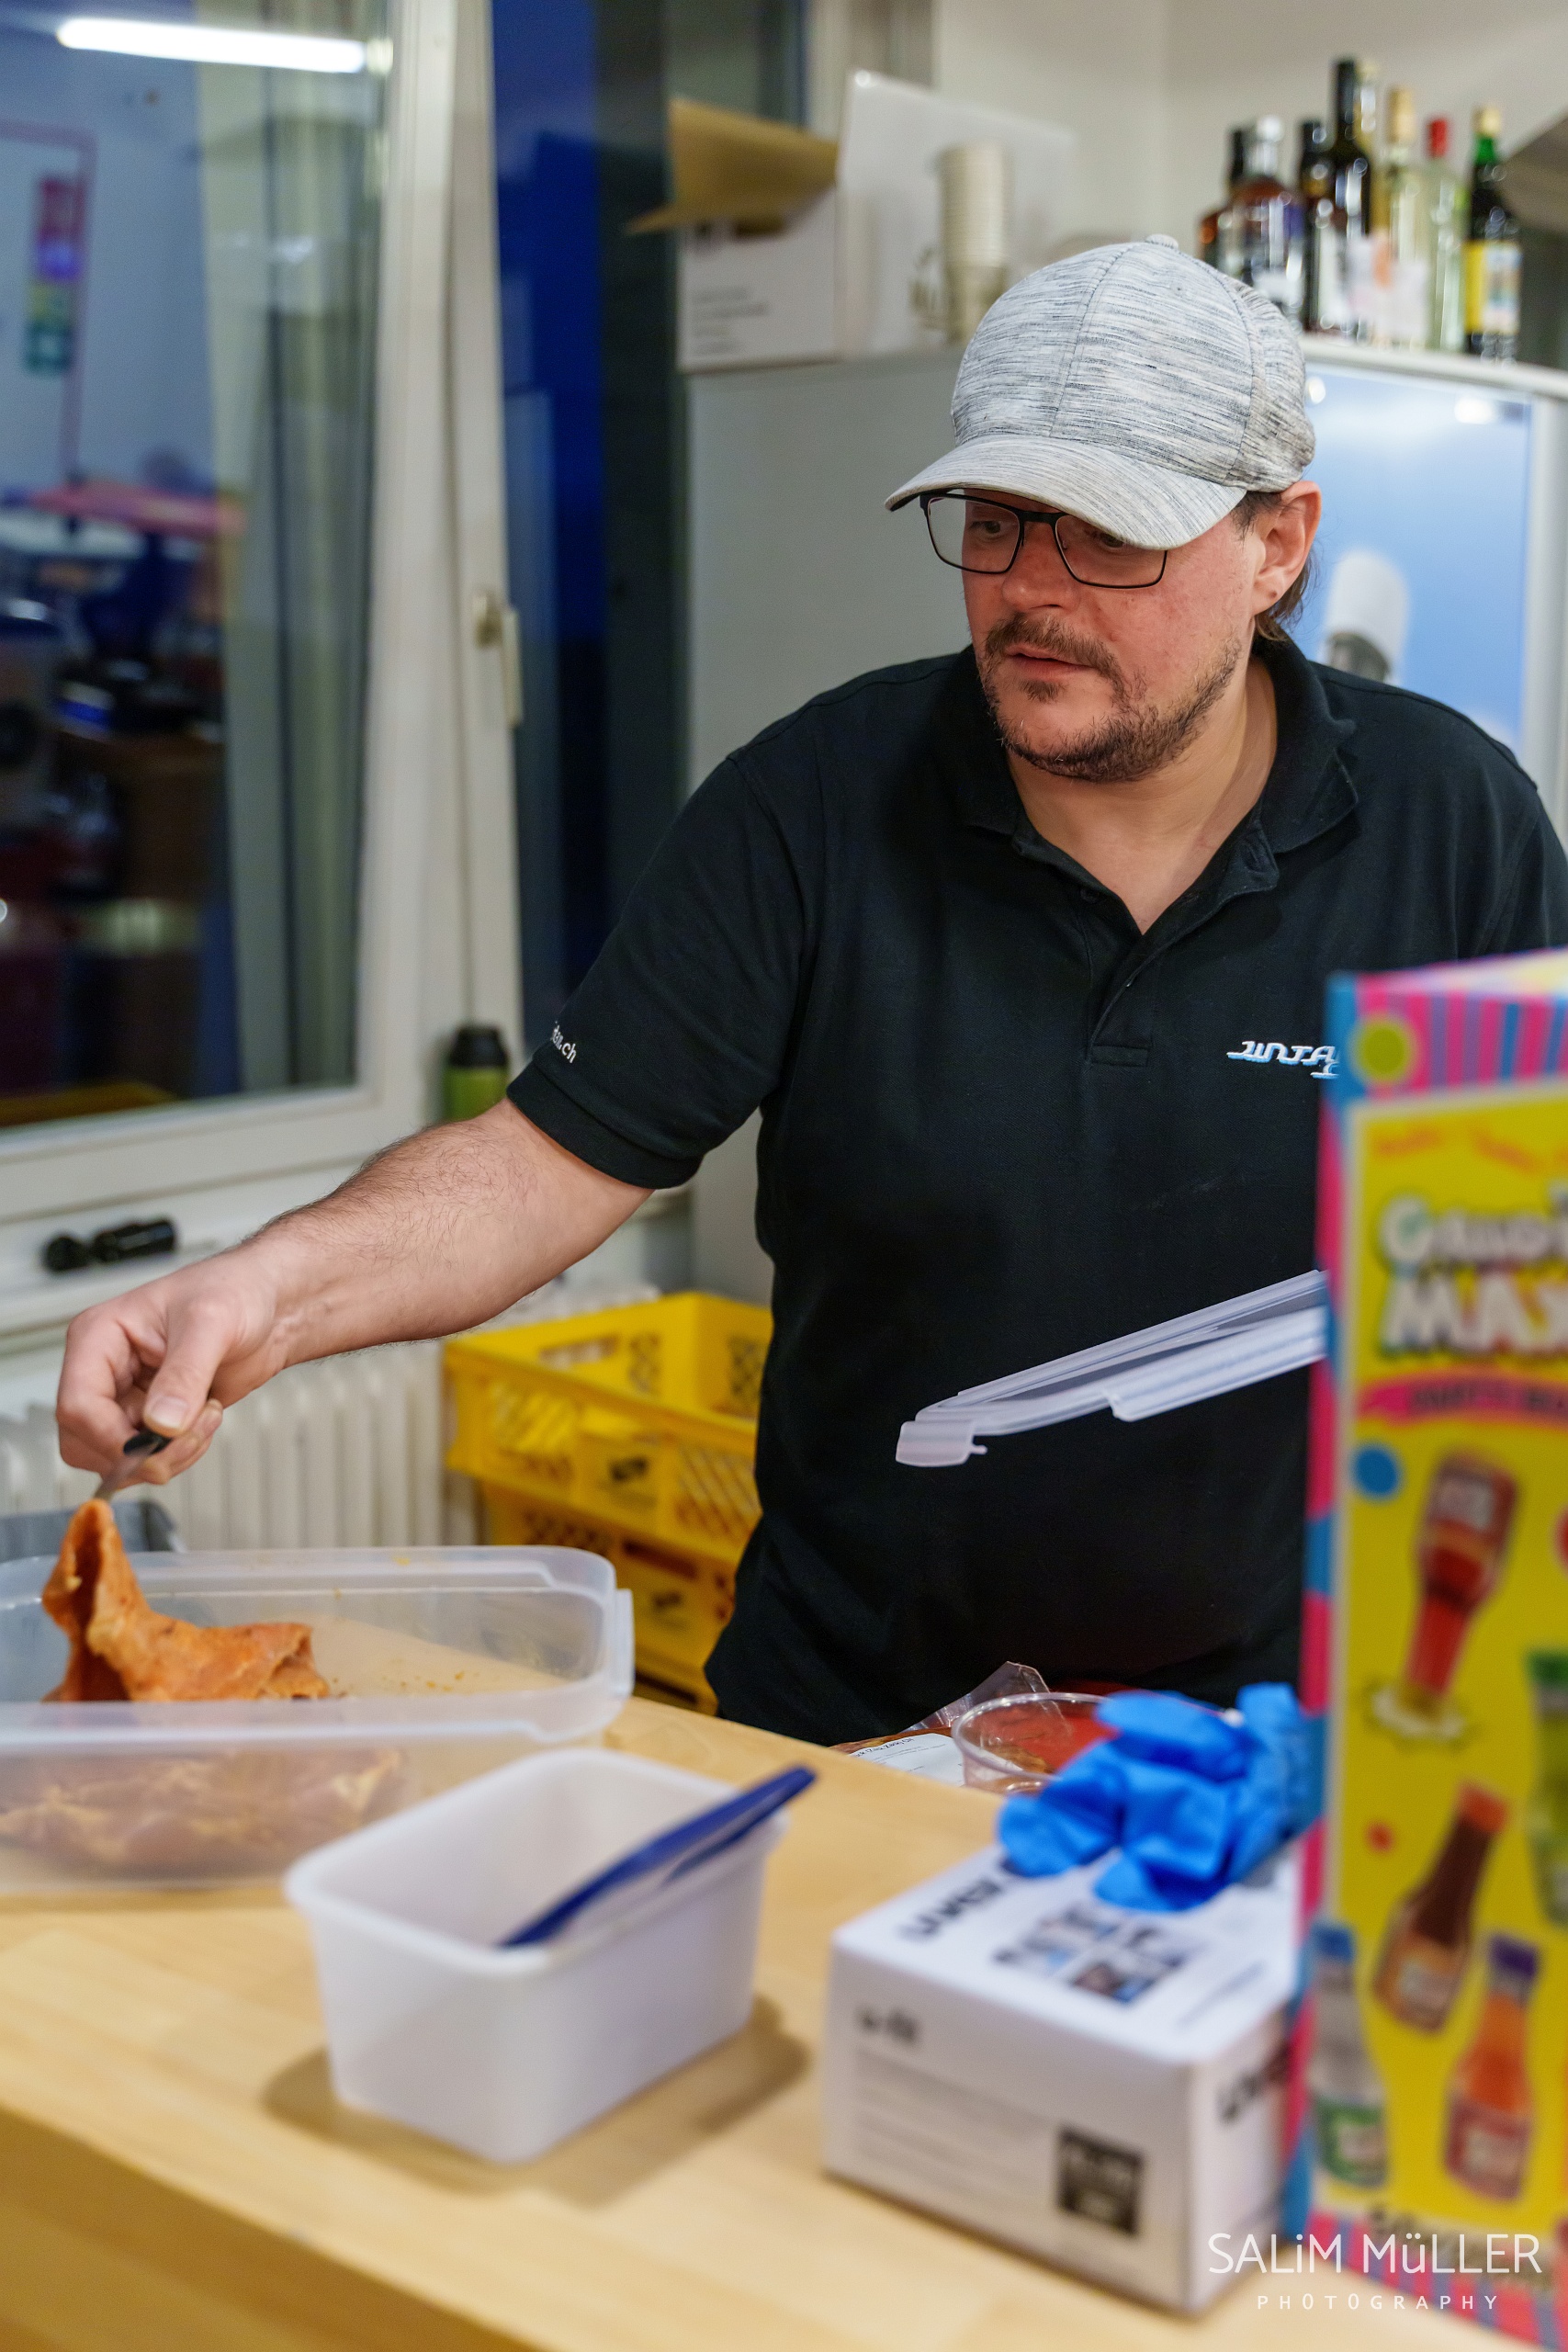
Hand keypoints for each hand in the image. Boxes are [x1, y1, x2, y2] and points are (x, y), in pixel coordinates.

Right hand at [56, 1251, 290, 1483]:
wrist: (271, 1306)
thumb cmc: (234, 1290)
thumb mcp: (211, 1322)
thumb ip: (185, 1374)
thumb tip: (161, 1424)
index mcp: (98, 1336)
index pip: (77, 1404)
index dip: (111, 1437)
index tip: (156, 1449)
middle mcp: (105, 1370)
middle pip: (86, 1441)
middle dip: (140, 1452)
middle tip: (190, 1435)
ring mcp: (127, 1397)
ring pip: (117, 1456)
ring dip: (166, 1454)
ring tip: (206, 1417)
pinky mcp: (151, 1418)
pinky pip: (146, 1457)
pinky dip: (178, 1454)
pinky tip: (205, 1421)